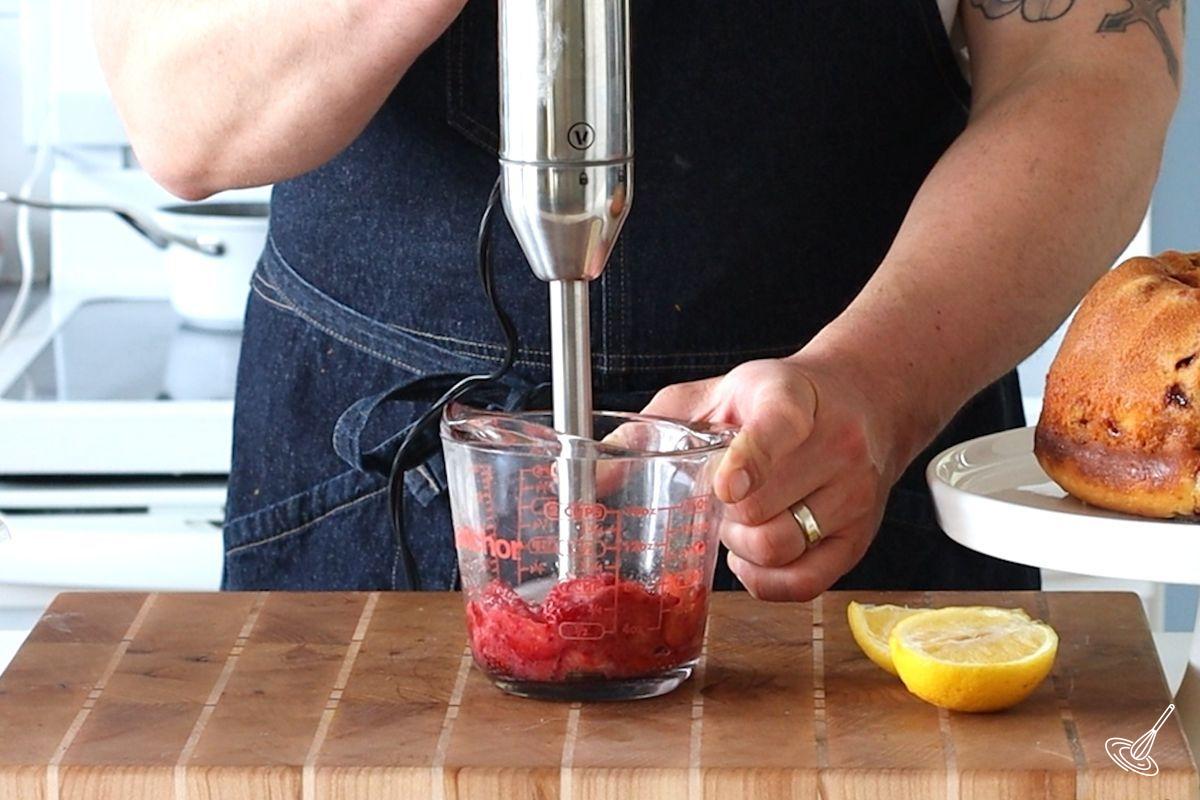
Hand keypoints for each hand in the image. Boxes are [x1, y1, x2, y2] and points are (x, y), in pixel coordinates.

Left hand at [643, 357, 898, 600]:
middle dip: (720, 512)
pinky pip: (804, 583)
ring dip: (740, 545)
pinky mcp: (860, 537)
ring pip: (779, 547)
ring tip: (738, 520)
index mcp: (792, 399)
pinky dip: (765, 580)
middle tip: (717, 496)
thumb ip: (651, 429)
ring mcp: (854, 494)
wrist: (861, 401)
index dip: (749, 461)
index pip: (777, 429)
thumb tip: (581, 478)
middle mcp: (836, 444)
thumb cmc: (772, 401)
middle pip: (760, 507)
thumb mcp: (714, 394)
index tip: (724, 485)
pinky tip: (752, 555)